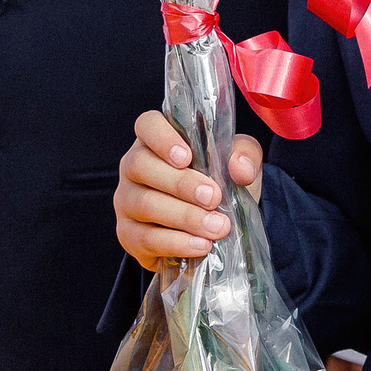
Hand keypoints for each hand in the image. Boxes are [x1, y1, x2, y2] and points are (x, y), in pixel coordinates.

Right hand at [114, 109, 261, 271]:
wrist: (213, 228)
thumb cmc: (218, 185)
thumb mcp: (237, 165)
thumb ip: (244, 155)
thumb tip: (239, 167)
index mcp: (156, 141)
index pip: (147, 125)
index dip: (162, 138)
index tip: (186, 157)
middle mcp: (133, 167)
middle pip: (141, 166)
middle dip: (181, 183)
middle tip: (213, 197)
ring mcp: (125, 201)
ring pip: (144, 204)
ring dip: (184, 217)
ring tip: (217, 227)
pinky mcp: (128, 234)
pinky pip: (145, 238)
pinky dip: (176, 243)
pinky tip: (200, 245)